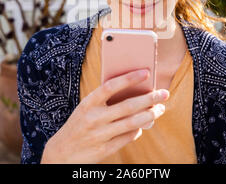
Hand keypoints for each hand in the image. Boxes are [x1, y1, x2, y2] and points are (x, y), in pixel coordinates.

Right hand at [41, 69, 168, 163]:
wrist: (61, 153)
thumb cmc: (79, 125)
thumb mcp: (85, 108)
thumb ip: (104, 101)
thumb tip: (134, 93)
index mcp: (87, 104)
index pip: (110, 87)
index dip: (129, 78)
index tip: (145, 72)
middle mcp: (93, 118)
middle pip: (127, 106)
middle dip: (149, 98)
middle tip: (164, 93)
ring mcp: (99, 135)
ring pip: (132, 123)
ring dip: (149, 115)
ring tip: (160, 109)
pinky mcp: (104, 149)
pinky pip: (128, 138)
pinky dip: (138, 130)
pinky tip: (144, 124)